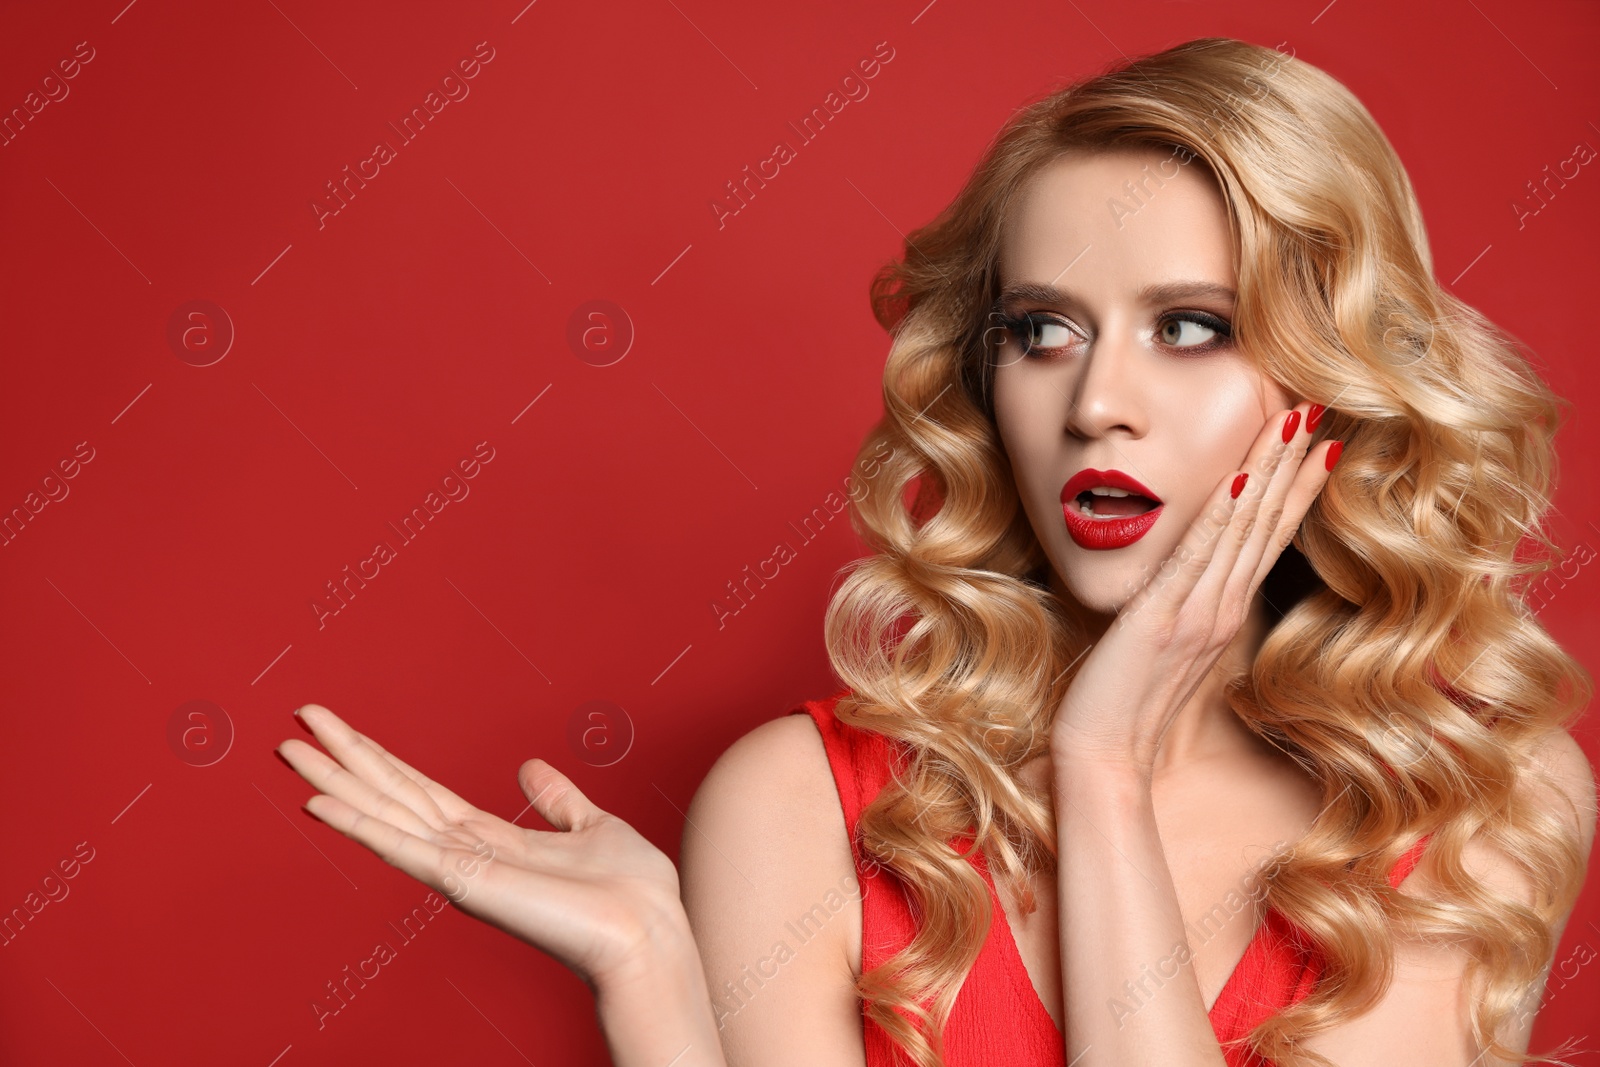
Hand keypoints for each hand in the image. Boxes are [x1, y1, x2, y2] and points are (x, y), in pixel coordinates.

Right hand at [276, 704, 690, 993]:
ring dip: (337, 782)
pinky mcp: (464, 884)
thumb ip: (555, 801)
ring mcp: (459, 870)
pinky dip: (359, 826)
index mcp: (490, 840)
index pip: (419, 791)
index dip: (379, 758)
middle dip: (344, 758)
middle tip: (299, 718)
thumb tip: (529, 767)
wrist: (649, 933)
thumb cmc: (630, 893)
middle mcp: (464, 854)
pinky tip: (320, 805)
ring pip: (384, 815)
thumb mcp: (593, 827)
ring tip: (291, 749)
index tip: (341, 728)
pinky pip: (402, 848)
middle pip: (390, 796)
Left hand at [1049, 401, 1339, 774]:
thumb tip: (1186, 578)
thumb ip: (1183, 609)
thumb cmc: (1125, 705)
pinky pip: (1197, 558)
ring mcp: (1197, 613)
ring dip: (1270, 470)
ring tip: (1296, 419)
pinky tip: (1237, 477)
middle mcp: (1220, 608)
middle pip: (1267, 522)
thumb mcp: (1162, 646)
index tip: (1317, 438)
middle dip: (1293, 461)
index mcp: (1221, 612)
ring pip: (1244, 529)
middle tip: (1319, 405)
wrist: (1103, 758)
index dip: (1294, 485)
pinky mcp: (1163, 620)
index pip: (1267, 536)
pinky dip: (1219, 517)